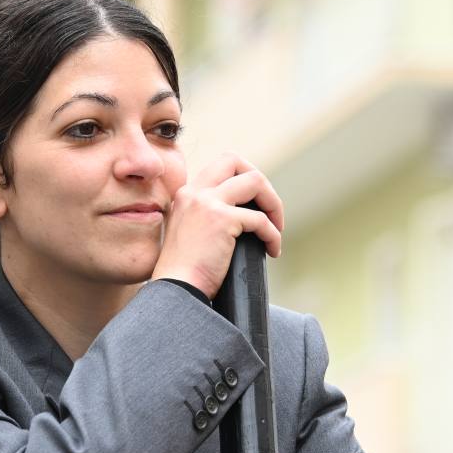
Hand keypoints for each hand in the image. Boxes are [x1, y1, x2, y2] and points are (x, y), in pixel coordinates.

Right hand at [148, 152, 284, 298]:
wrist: (175, 292)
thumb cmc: (185, 274)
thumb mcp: (191, 234)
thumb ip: (208, 218)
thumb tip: (243, 217)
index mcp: (186, 194)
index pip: (220, 166)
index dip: (243, 179)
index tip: (254, 204)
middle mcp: (194, 192)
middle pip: (235, 160)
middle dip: (260, 182)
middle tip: (269, 210)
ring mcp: (207, 203)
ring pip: (255, 181)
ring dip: (273, 203)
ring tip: (276, 229)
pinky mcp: (221, 220)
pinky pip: (261, 219)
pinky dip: (273, 235)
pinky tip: (272, 251)